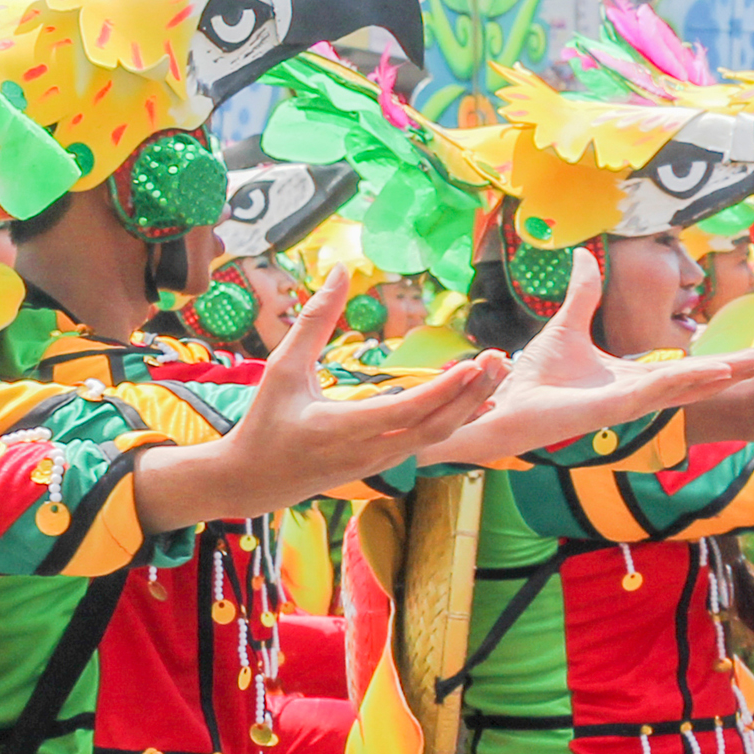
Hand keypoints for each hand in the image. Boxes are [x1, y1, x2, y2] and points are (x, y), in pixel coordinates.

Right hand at [132, 274, 508, 531]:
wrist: (253, 481)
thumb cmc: (264, 422)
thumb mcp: (281, 369)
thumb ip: (313, 321)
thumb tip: (339, 272)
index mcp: (342, 430)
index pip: (405, 412)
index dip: (441, 390)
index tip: (471, 364)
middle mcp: (369, 453)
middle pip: (435, 427)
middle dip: (471, 394)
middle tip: (500, 358)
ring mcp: (380, 463)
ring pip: (436, 437)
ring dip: (468, 405)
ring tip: (496, 369)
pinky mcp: (384, 465)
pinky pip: (428, 441)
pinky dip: (454, 417)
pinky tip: (476, 394)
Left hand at [415, 247, 753, 465]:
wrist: (507, 403)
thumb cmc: (534, 376)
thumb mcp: (567, 324)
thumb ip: (584, 293)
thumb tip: (583, 257)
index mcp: (636, 378)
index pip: (693, 367)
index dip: (726, 359)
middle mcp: (641, 393)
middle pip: (704, 379)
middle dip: (743, 367)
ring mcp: (632, 403)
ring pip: (693, 384)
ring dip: (728, 372)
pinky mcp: (617, 408)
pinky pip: (662, 390)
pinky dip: (692, 379)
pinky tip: (718, 370)